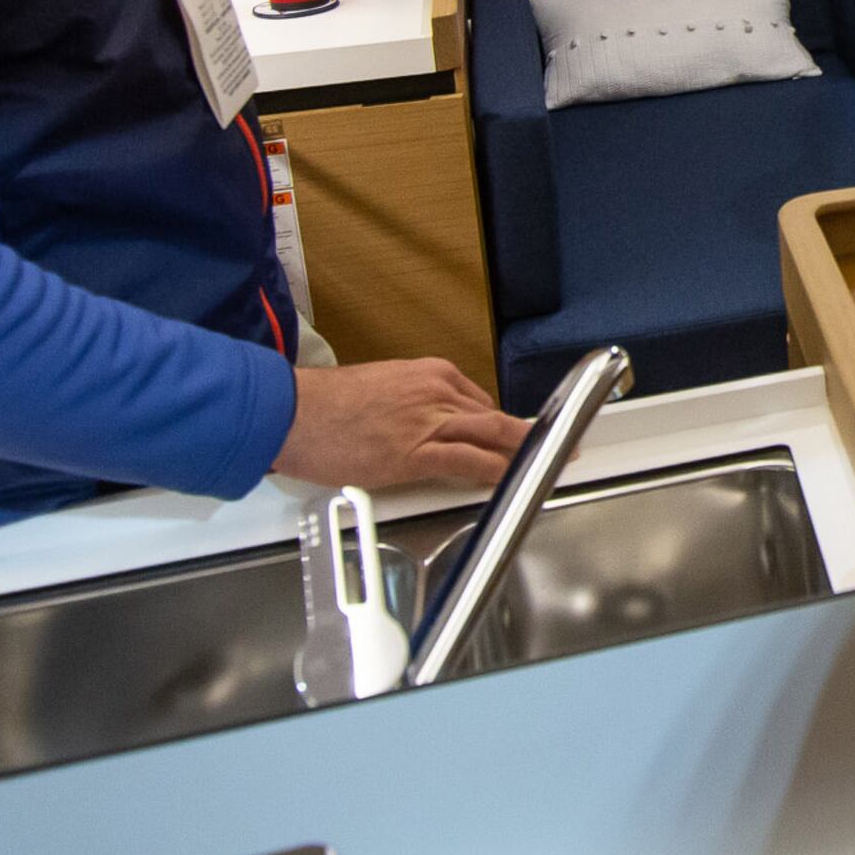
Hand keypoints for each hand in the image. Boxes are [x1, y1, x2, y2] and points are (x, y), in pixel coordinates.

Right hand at [271, 357, 528, 492]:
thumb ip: (416, 405)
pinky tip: (512, 480)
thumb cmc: (326, 405)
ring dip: (525, 453)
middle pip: (496, 417)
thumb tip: (433, 426)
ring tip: (553, 466)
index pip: (481, 401)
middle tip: (561, 447)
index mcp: (431, 374)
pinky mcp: (416, 452)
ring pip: (493, 436)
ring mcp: (430, 421)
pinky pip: (469, 462)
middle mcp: (438, 392)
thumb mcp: (383, 389)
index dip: (503, 425)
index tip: (520, 435)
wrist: (292, 412)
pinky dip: (495, 471)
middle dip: (531, 435)